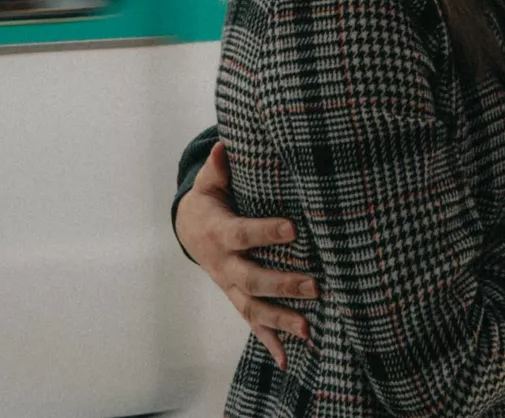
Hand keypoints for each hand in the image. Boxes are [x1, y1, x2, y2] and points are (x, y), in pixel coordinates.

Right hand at [175, 142, 318, 368]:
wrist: (189, 230)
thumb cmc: (210, 201)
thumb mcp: (210, 183)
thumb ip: (218, 167)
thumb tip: (223, 145)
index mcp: (219, 233)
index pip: (243, 234)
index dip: (266, 232)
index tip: (293, 229)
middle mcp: (224, 265)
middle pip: (252, 278)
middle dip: (283, 284)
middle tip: (315, 285)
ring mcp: (230, 286)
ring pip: (254, 308)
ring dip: (281, 320)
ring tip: (309, 329)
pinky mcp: (237, 298)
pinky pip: (253, 323)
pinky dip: (270, 342)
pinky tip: (289, 361)